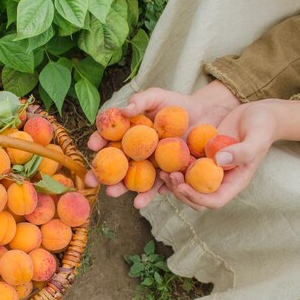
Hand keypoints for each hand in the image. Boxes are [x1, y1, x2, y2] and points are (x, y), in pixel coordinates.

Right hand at [86, 81, 240, 208]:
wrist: (207, 117)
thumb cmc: (178, 105)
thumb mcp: (158, 97)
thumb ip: (141, 100)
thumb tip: (125, 110)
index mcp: (127, 132)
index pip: (107, 137)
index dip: (98, 140)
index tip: (92, 144)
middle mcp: (134, 151)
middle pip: (114, 164)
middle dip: (101, 173)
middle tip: (92, 179)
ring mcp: (149, 166)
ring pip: (130, 179)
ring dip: (120, 188)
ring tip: (113, 193)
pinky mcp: (166, 176)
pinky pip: (155, 187)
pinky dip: (147, 195)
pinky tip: (139, 202)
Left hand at [165, 99, 299, 209]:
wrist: (258, 113)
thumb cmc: (263, 125)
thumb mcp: (258, 137)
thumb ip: (243, 151)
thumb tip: (219, 160)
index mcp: (235, 181)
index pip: (214, 201)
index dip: (197, 198)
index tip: (182, 186)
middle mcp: (221, 179)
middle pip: (197, 198)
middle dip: (181, 191)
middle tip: (168, 175)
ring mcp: (210, 169)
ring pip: (188, 185)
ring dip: (174, 182)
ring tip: (162, 170)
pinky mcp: (201, 157)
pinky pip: (185, 169)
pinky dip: (174, 168)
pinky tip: (162, 160)